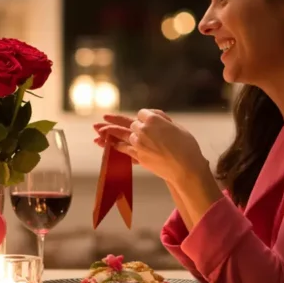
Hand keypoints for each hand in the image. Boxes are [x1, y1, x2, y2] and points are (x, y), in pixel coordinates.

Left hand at [93, 109, 207, 184]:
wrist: (186, 168)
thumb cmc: (186, 147)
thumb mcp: (177, 127)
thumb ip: (162, 119)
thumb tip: (152, 115)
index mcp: (154, 120)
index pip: (142, 114)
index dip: (143, 117)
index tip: (142, 120)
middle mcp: (144, 129)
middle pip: (130, 123)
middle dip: (118, 121)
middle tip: (104, 117)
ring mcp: (138, 143)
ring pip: (121, 134)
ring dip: (108, 131)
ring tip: (96, 128)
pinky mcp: (137, 155)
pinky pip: (121, 148)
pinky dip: (111, 145)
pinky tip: (102, 143)